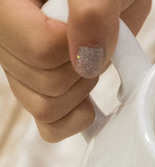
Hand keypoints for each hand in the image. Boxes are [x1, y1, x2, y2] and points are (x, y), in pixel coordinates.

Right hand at [0, 0, 150, 141]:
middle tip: (101, 43)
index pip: (41, 49)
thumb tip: (87, 60)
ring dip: (81, 92)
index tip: (101, 30)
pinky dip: (73, 120)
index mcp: (7, 5)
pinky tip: (89, 103)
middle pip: (42, 82)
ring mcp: (19, 61)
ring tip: (94, 61)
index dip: (81, 50)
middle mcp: (3, 32)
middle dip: (84, 70)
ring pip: (41, 106)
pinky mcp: (37, 83)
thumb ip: (93, 11)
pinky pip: (46, 123)